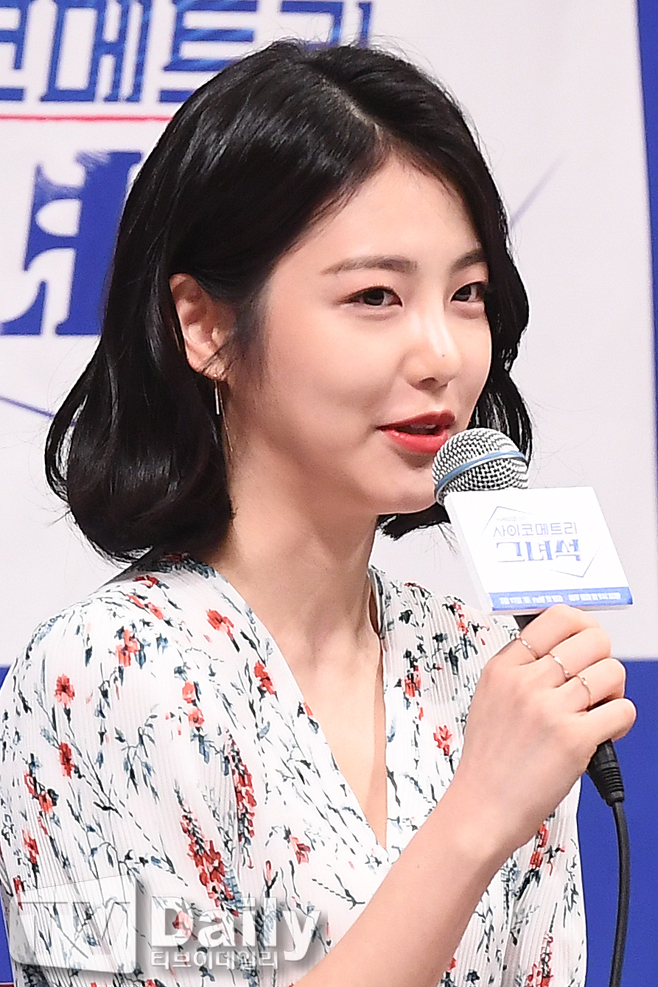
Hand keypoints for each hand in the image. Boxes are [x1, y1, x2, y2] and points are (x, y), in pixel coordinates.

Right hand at [450, 605, 635, 856]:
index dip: (583, 625)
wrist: (482, 808)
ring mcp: (549, 709)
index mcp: (503, 667)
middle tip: (596, 680)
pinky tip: (602, 732)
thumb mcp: (490, 699)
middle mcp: (525, 682)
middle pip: (592, 640)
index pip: (556, 617)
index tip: (588, 638)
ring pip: (612, 672)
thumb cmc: (489, 761)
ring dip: (614, 691)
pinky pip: (622, 710)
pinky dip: (621, 721)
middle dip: (604, 658)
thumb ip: (521, 670)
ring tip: (599, 709)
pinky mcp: (574, 739)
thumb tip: (565, 648)